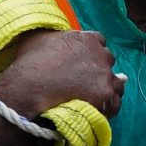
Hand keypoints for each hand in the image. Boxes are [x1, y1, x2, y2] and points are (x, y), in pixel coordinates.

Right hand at [0, 29, 123, 118]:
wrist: (29, 87)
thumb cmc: (31, 62)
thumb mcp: (39, 38)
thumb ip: (54, 35)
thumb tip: (57, 36)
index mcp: (87, 39)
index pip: (98, 42)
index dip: (90, 53)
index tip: (82, 62)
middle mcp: (101, 55)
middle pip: (107, 62)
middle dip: (99, 70)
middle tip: (85, 81)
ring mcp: (106, 76)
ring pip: (116, 83)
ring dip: (106, 88)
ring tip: (94, 98)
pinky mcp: (106, 96)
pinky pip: (115, 103)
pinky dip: (108, 107)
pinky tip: (97, 110)